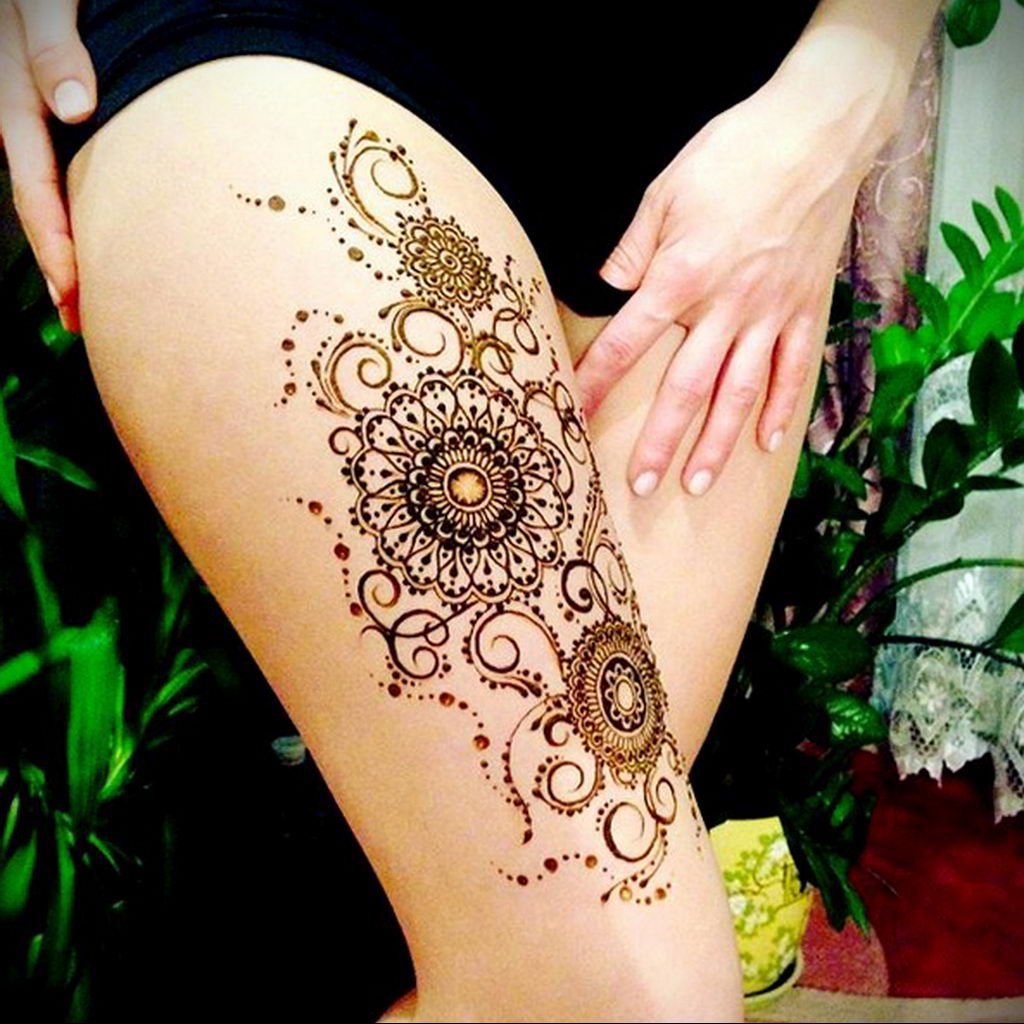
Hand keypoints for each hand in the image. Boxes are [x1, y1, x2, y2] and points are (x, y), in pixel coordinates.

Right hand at [0, 0, 95, 332]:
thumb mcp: (43, 1)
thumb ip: (54, 48)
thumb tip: (78, 106)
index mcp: (20, 99)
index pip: (36, 186)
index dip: (53, 243)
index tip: (71, 291)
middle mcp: (33, 117)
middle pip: (43, 206)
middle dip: (59, 268)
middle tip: (81, 323)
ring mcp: (51, 118)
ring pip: (59, 196)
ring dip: (74, 250)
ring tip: (90, 304)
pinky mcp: (76, 115)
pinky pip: (78, 174)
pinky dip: (89, 216)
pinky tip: (108, 242)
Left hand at [573, 76, 865, 498]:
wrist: (818, 130)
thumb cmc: (735, 153)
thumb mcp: (665, 190)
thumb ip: (633, 247)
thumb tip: (610, 285)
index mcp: (681, 277)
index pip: (626, 343)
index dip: (597, 382)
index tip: (574, 414)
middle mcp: (725, 307)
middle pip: (685, 390)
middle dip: (660, 444)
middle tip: (640, 487)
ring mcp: (770, 313)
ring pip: (738, 394)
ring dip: (716, 445)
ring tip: (697, 485)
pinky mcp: (805, 308)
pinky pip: (792, 370)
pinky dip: (780, 410)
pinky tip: (766, 445)